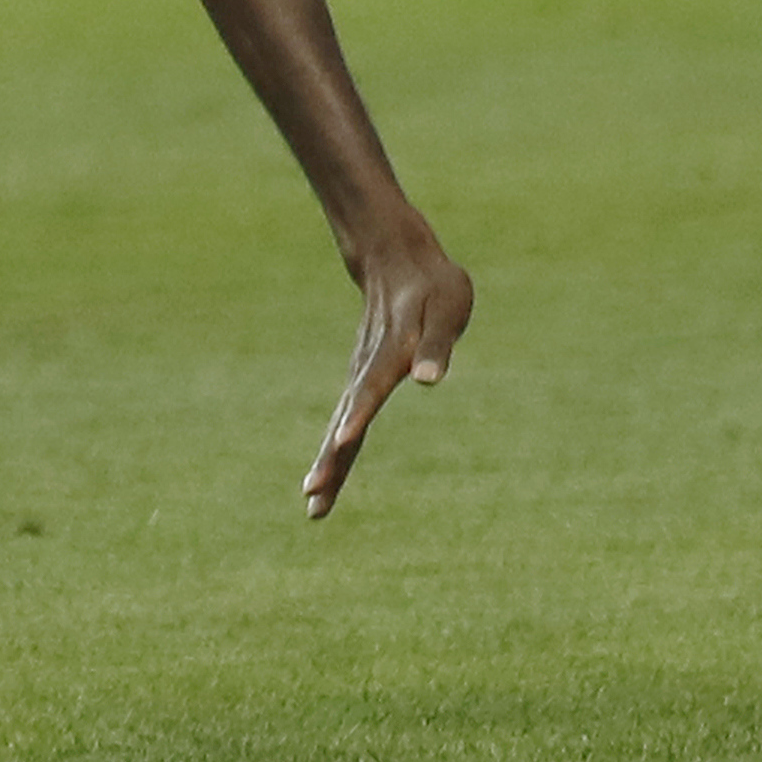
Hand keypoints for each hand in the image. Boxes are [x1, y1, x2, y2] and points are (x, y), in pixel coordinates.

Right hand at [305, 218, 473, 519]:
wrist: (398, 260)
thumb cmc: (434, 286)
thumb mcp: (448, 306)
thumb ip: (438, 344)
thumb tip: (430, 381)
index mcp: (391, 351)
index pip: (372, 388)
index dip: (359, 414)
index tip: (342, 441)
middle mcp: (367, 367)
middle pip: (346, 418)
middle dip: (331, 457)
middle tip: (313, 495)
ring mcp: (359, 375)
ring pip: (340, 424)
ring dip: (328, 463)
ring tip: (313, 502)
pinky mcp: (360, 381)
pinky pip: (344, 421)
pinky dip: (334, 451)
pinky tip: (326, 478)